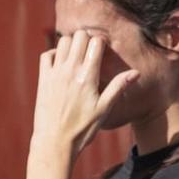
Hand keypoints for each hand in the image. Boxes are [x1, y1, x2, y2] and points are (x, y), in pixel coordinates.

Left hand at [30, 30, 136, 161]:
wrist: (54, 142)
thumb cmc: (82, 129)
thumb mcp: (104, 110)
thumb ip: (118, 87)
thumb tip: (136, 72)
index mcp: (88, 77)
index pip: (95, 43)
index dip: (101, 42)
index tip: (103, 51)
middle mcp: (70, 71)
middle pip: (79, 36)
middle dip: (87, 39)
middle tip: (90, 52)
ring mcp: (54, 73)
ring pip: (63, 41)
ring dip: (71, 44)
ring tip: (78, 56)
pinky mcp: (43, 79)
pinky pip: (46, 54)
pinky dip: (55, 53)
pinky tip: (62, 63)